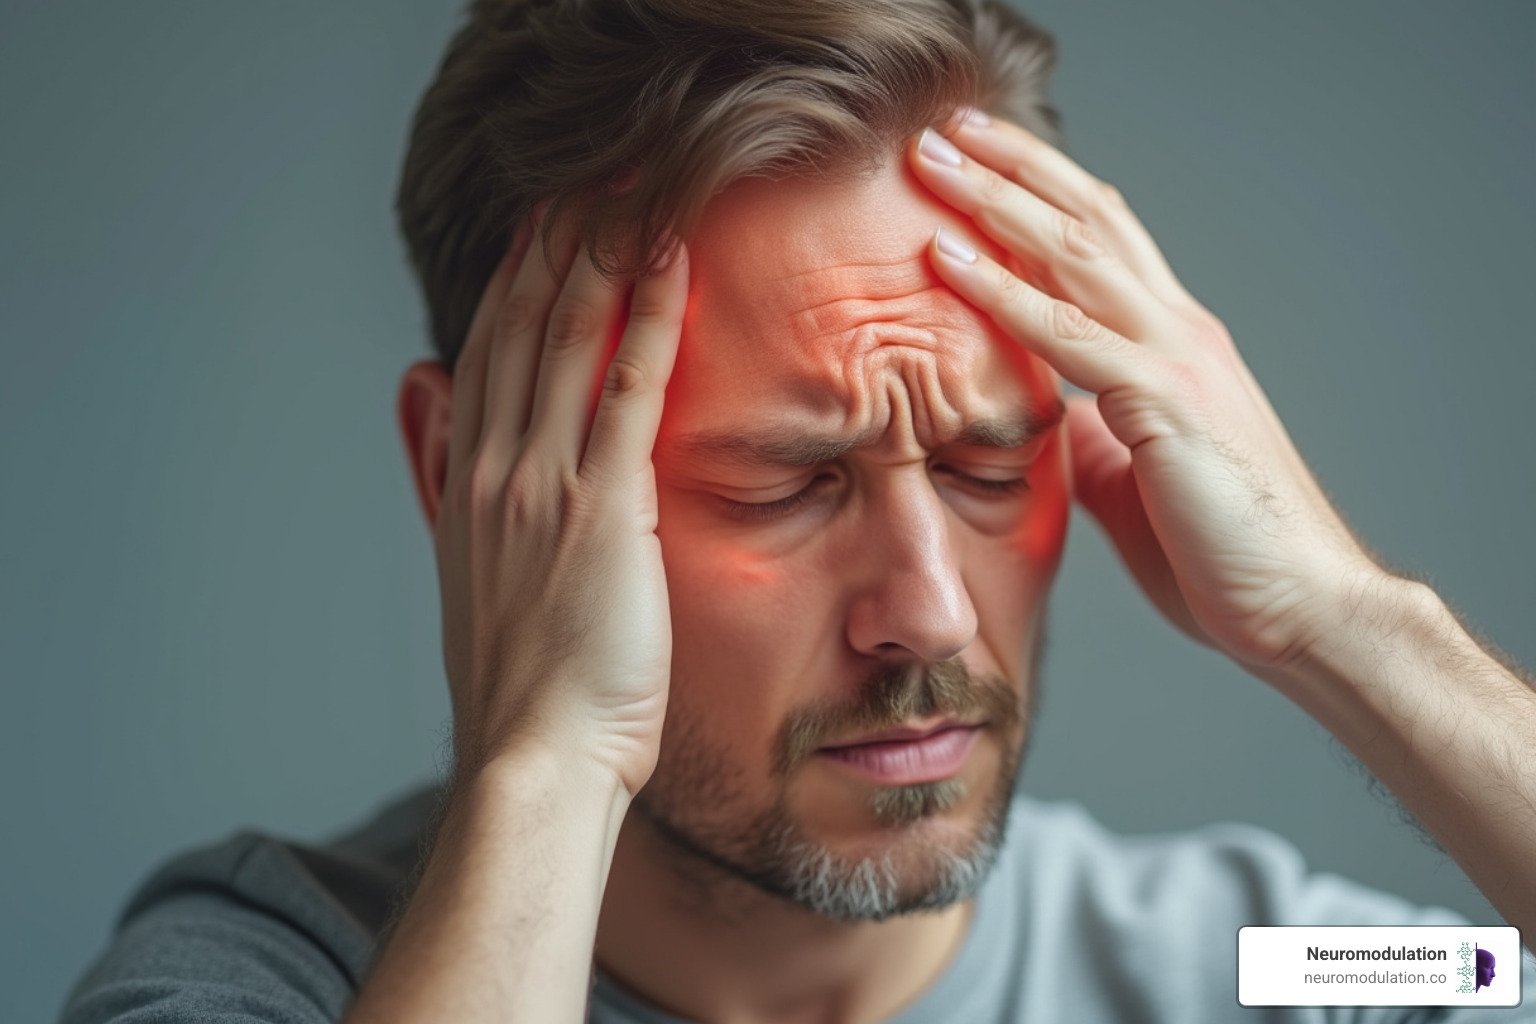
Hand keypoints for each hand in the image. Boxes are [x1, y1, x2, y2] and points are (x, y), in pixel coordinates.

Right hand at [433, 214, 688, 792]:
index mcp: (468, 487)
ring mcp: (543, 484)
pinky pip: (629, 390)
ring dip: (599, 255)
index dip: (511, 283)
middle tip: (585, 177)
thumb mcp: (470, 580)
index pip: (485, 356)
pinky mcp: (602, 508)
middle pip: (520, 328)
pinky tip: (672, 264)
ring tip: (627, 189)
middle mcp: (495, 470)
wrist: (535, 755)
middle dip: (552, 245)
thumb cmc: (523, 688)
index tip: (538, 227)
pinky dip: (650, 320)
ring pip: (567, 340)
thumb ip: (454, 491)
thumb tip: (431, 418)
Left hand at [908, 113, 1381, 670]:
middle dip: (1013, 166)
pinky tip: (950, 260)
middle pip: (1089, 218)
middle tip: (944, 128)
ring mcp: (1174, 357)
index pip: (1104, 241)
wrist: (1300, 605)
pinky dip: (1004, 292)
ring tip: (933, 160)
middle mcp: (1177, 330)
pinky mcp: (1165, 400)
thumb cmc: (1221, 550)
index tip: (979, 162)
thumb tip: (1054, 424)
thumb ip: (1095, 437)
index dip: (1042, 193)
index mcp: (1171, 344)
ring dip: (997, 200)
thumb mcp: (1134, 479)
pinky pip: (1069, 333)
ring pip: (1077, 251)